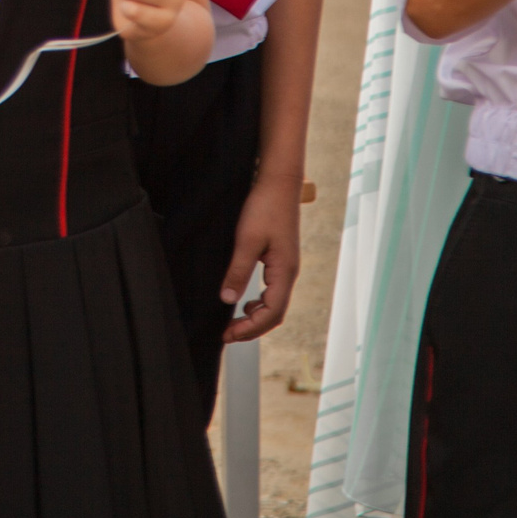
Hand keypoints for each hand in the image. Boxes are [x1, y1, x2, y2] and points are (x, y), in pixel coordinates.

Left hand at [219, 172, 300, 343]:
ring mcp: (286, 267)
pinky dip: (258, 302)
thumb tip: (228, 300)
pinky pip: (272, 291)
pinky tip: (244, 299)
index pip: (272, 313)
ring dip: (255, 316)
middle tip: (227, 334)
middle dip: (252, 328)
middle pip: (275, 314)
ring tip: (233, 321)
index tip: (228, 334)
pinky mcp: (280, 260)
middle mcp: (289, 273)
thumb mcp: (247, 240)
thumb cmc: (264, 208)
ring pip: (274, 303)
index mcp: (284, 272)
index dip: (250, 329)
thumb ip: (238, 271)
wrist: (278, 183)